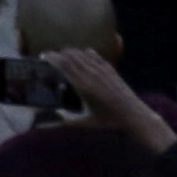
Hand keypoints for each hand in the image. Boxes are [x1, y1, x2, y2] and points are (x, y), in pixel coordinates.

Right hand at [44, 51, 173, 154]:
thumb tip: (48, 120)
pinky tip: (81, 57)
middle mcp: (91, 73)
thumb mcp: (85, 123)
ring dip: (70, 53)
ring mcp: (102, 69)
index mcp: (83, 86)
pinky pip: (94, 54)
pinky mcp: (110, 68)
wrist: (134, 116)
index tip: (43, 56)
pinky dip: (84, 53)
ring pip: (81, 53)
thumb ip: (65, 120)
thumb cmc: (108, 122)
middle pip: (71, 55)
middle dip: (58, 54)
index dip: (52, 57)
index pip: (64, 64)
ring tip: (63, 58)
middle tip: (50, 58)